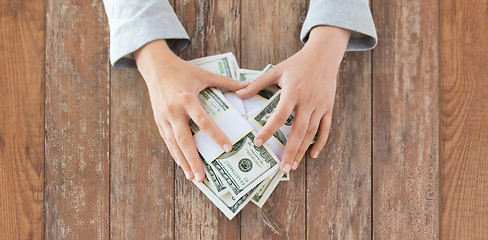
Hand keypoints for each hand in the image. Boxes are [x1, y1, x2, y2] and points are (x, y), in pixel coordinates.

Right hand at [135, 40, 247, 181]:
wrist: (155, 66)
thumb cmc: (182, 70)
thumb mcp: (204, 74)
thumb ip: (225, 82)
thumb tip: (246, 86)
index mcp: (187, 99)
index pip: (203, 121)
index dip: (216, 135)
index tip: (227, 147)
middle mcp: (173, 110)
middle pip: (184, 139)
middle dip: (193, 160)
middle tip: (202, 177)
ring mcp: (163, 117)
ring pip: (173, 144)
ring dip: (182, 162)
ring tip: (192, 177)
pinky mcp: (158, 120)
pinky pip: (167, 140)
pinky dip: (175, 153)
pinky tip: (182, 164)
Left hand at [236, 26, 350, 172]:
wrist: (324, 55)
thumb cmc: (297, 63)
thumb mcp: (276, 71)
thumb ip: (257, 84)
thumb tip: (238, 94)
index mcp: (293, 92)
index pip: (280, 115)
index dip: (269, 130)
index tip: (258, 143)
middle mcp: (308, 101)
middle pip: (298, 130)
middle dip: (290, 151)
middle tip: (282, 168)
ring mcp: (320, 106)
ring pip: (311, 133)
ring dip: (302, 151)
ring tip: (293, 165)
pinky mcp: (328, 108)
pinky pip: (325, 129)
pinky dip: (320, 143)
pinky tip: (312, 155)